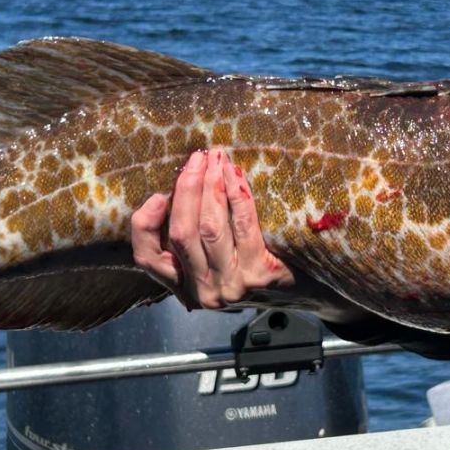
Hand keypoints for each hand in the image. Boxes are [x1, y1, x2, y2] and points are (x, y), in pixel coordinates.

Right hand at [131, 148, 292, 308]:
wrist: (305, 290)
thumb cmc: (254, 265)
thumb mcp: (214, 259)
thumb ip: (190, 238)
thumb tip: (173, 192)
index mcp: (184, 287)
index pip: (147, 258)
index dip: (145, 225)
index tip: (158, 195)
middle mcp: (204, 291)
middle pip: (180, 234)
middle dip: (186, 189)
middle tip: (197, 158)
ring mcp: (231, 285)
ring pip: (209, 227)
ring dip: (210, 185)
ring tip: (215, 159)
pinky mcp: (259, 274)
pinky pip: (242, 223)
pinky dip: (235, 194)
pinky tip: (235, 174)